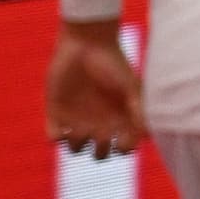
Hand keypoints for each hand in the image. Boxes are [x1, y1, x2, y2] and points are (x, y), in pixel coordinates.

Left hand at [46, 21, 146, 157]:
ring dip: (78, 144)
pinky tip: (63, 128)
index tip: (123, 138)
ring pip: (75, 149)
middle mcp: (100, 122)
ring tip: (80, 127)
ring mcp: (77, 119)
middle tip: (102, 134)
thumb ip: (139, 110)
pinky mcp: (56, 112)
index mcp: (120, 118)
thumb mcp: (131, 86)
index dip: (125, 149)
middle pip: (100, 154)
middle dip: (101, 152)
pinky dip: (56, 138)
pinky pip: (53, 138)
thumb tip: (146, 135)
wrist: (86, 44)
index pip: (124, 148)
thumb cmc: (113, 64)